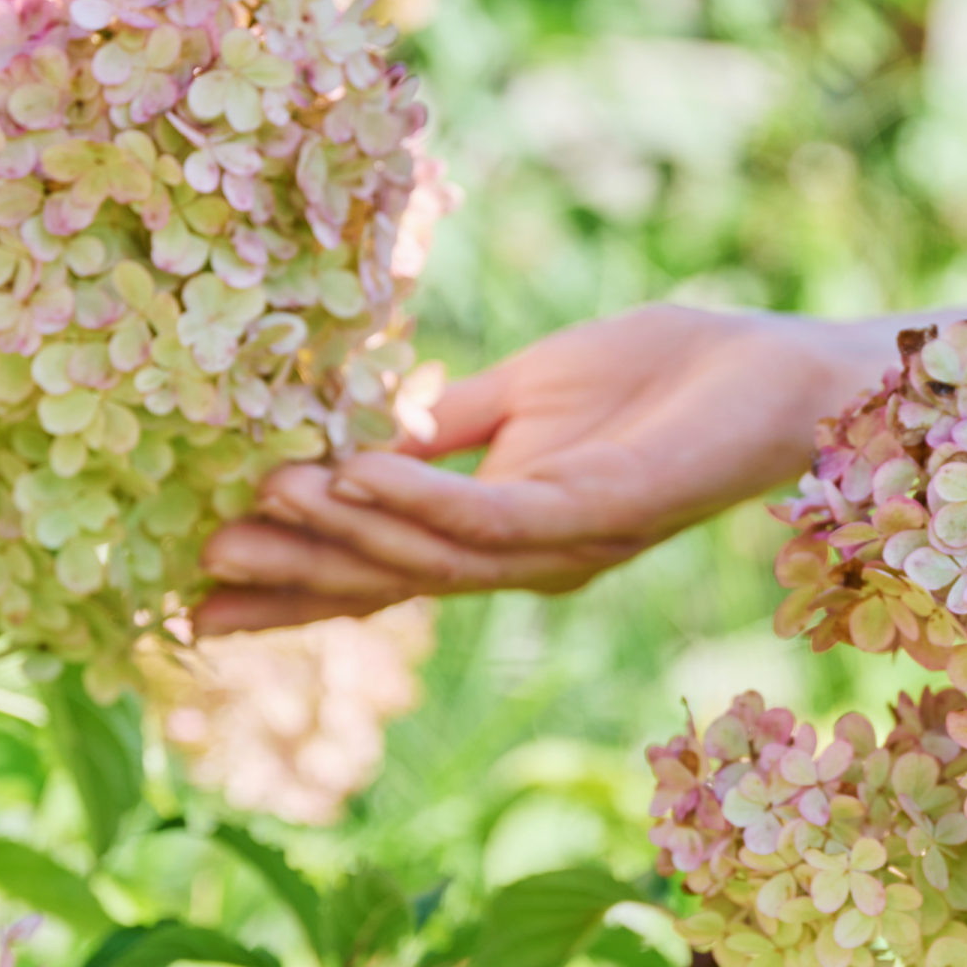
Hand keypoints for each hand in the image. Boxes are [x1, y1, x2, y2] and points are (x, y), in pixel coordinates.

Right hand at [196, 304, 891, 633]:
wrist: (775, 372)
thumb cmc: (665, 377)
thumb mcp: (530, 393)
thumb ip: (450, 424)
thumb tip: (356, 430)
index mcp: (505, 526)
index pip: (384, 563)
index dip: (296, 580)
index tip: (196, 593)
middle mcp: (529, 554)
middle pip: (392, 577)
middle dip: (293, 577)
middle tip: (191, 576)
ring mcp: (566, 540)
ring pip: (431, 555)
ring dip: (338, 533)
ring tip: (250, 507)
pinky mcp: (603, 509)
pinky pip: (495, 515)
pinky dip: (421, 500)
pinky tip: (353, 475)